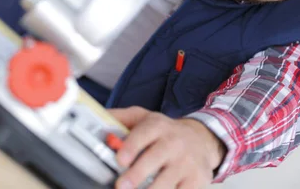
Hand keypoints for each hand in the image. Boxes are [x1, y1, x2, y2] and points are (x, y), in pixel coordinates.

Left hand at [108, 107, 225, 188]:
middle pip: (155, 158)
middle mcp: (174, 143)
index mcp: (158, 126)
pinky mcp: (196, 180)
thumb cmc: (166, 133)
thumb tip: (97, 118)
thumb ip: (120, 118)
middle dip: (137, 174)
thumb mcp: (145, 118)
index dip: (132, 146)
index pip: (144, 134)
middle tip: (122, 186)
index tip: (120, 159)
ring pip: (167, 181)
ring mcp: (186, 163)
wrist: (201, 139)